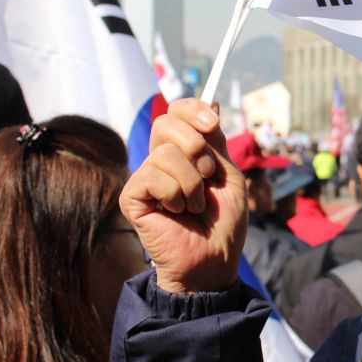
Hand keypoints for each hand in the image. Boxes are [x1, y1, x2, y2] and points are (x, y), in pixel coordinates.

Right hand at [120, 99, 247, 292]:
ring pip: (165, 153)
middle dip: (197, 146)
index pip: (178, 111)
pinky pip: (151, 176)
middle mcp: (161, 160)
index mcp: (185, 152)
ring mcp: (145, 178)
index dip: (194, 109)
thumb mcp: (229, 175)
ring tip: (196, 206)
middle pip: (166, 122)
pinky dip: (175, 194)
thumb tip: (213, 101)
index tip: (213, 122)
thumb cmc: (224, 223)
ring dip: (193, 183)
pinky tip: (177, 213)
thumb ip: (217, 142)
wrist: (214, 259)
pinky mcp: (132, 197)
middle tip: (209, 176)